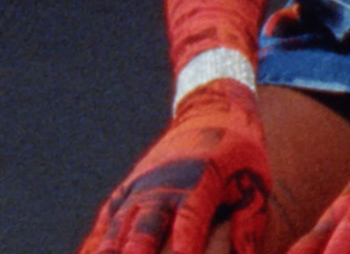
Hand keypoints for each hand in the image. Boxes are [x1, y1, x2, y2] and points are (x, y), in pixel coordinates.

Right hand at [79, 80, 270, 253]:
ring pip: (118, 227)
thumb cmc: (240, 151)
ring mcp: (139, 187)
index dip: (184, 244)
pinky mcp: (126, 191)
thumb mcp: (255, 181)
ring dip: (108, 252)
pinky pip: (105, 222)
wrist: (211, 109)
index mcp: (200, 180)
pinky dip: (94, 244)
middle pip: (145, 227)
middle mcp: (164, 184)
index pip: (190, 218)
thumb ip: (249, 221)